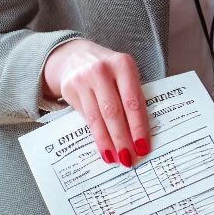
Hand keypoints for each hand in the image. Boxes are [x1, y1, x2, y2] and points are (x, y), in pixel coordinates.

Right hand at [42, 39, 148, 166]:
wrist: (75, 56)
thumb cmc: (109, 70)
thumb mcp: (124, 74)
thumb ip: (133, 97)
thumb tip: (142, 134)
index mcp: (123, 65)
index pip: (133, 102)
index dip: (138, 127)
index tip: (143, 147)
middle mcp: (102, 70)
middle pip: (113, 112)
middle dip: (122, 139)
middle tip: (129, 159)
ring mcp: (83, 79)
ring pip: (97, 118)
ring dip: (108, 142)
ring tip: (116, 159)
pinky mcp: (70, 89)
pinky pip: (86, 118)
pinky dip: (96, 136)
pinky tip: (103, 148)